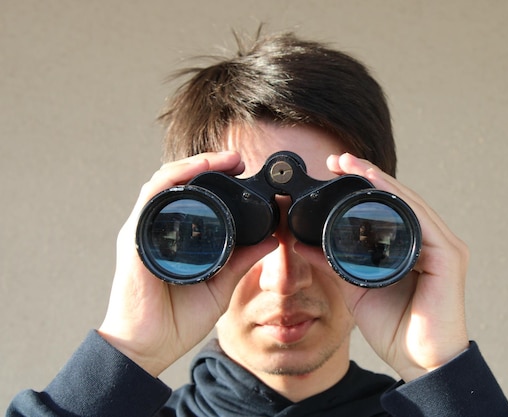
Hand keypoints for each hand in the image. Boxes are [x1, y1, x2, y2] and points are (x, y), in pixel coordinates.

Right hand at [99, 151, 277, 376]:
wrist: (148, 347)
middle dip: (209, 164)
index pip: (195, 196)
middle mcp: (158, 228)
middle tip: (238, 159)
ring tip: (224, 160)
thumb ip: (243, 260)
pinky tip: (194, 172)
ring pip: (165, 181)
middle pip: (180, 182)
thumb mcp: (221, 283)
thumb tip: (272, 237)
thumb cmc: (176, 319)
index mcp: (177, 237)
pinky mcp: (135, 238)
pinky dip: (173, 179)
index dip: (217, 178)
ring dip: (195, 165)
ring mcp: (144, 230)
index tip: (244, 170)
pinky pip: (151, 198)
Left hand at [299, 153, 469, 380]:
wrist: (420, 362)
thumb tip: (299, 242)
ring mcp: (443, 246)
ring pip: (409, 203)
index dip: (362, 187)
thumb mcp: (354, 287)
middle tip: (338, 159)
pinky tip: (378, 187)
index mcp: (411, 247)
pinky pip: (423, 221)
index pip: (387, 208)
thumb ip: (331, 262)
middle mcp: (430, 241)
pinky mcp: (449, 257)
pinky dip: (399, 202)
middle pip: (398, 199)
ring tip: (353, 164)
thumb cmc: (395, 327)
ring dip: (381, 181)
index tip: (333, 170)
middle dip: (368, 176)